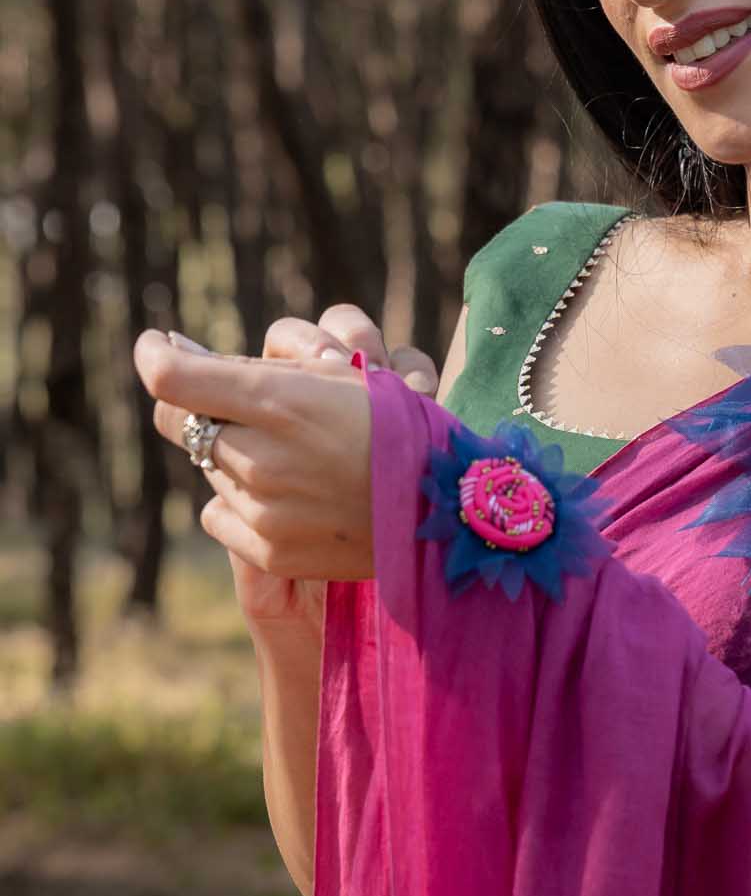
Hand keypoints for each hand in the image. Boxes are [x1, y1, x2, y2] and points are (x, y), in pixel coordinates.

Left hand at [133, 329, 385, 625]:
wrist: (447, 509)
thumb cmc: (397, 427)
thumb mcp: (336, 373)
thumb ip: (258, 364)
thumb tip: (173, 356)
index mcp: (280, 401)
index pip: (171, 378)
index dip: (158, 353)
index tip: (162, 343)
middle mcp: (261, 459)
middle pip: (183, 423)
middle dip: (208, 407)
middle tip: (248, 406)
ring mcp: (262, 511)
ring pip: (209, 469)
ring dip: (235, 456)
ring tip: (294, 458)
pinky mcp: (268, 551)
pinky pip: (217, 516)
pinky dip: (239, 504)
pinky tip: (289, 497)